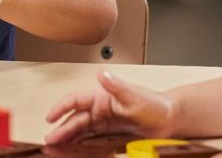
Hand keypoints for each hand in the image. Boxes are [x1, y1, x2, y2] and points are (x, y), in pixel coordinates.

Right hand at [45, 71, 174, 143]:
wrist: (170, 120)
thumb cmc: (156, 105)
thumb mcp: (135, 95)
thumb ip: (116, 86)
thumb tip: (101, 74)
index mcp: (102, 97)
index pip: (75, 100)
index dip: (61, 107)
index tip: (51, 117)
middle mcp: (100, 108)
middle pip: (75, 118)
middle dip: (61, 128)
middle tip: (51, 139)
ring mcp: (104, 121)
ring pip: (80, 129)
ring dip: (67, 136)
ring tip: (56, 145)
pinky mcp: (110, 132)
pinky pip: (90, 138)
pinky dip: (79, 142)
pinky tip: (72, 148)